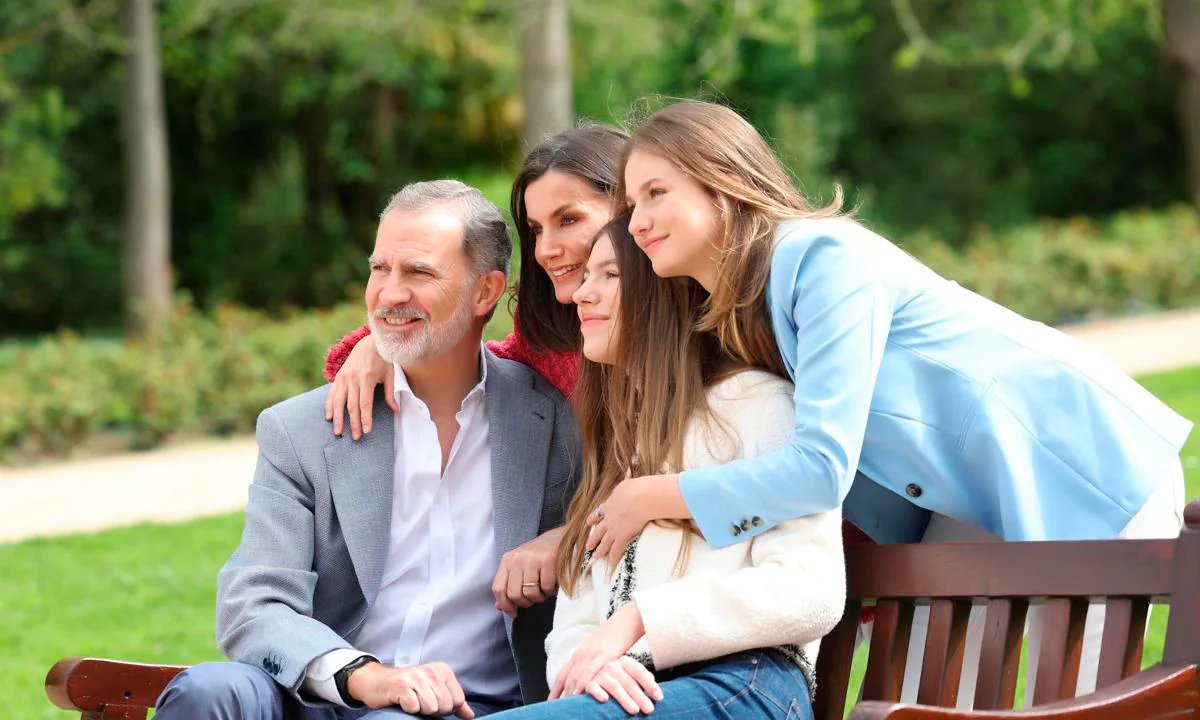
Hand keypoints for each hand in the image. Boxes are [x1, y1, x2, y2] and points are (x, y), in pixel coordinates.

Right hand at [324, 335, 393, 438]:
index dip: (365, 418)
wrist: (368, 344)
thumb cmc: (382, 360)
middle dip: (354, 423)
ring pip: (339, 402)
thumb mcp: (390, 375)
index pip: (365, 403)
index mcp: (366, 378)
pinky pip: (332, 394)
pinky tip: (329, 417)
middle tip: (356, 437)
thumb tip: (396, 410)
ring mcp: (343, 378)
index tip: (366, 430)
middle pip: (351, 406)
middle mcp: (353, 378)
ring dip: (338, 418)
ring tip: (338, 432)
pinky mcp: (338, 377)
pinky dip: (329, 406)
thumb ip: (390, 393)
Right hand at [346, 661, 474, 718]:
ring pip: (432, 708)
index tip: (433, 701)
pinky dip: (409, 710)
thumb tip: (470, 716)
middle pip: (445, 706)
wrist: (378, 682)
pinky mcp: (401, 686)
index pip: (457, 700)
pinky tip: (403, 701)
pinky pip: (415, 708)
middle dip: (434, 710)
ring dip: (421, 710)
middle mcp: (431, 671)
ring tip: (412, 701)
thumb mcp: (434, 690)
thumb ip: (454, 701)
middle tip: (420, 702)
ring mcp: (416, 677)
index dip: (446, 708)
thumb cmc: (409, 688)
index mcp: (443, 670)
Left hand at [492, 526, 564, 617]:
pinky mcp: (548, 560)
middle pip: (514, 594)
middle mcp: (517, 559)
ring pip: (530, 593)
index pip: (498, 589)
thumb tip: (500, 606)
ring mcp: (532, 559)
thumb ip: (509, 584)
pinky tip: (553, 585)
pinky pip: (546, 588)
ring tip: (544, 590)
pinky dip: (550, 592)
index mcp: (507, 560)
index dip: (505, 605)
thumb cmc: (539, 555)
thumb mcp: (520, 566)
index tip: (513, 613)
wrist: (561, 538)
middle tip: (534, 598)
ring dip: (539, 598)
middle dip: (526, 603)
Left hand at [550, 602, 645, 698]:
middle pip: (567, 677)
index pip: (563, 673)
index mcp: (580, 652)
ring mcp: (592, 653)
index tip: (550, 701)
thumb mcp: (598, 649)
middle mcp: (582, 653)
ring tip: (565, 705)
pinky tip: (579, 692)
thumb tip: (587, 676)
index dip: (556, 688)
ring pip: (576, 675)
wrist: (627, 620)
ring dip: (570, 691)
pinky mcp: (605, 654)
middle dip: (561, 693)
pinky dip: (583, 682)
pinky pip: (590, 670)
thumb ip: (590, 662)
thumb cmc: (615, 636)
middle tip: (557, 707)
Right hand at [581, 657, 662, 714]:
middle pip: (629, 681)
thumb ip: (641, 679)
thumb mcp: (629, 678)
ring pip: (614, 686)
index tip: (659, 697)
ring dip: (625, 699)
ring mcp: (600, 674)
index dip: (649, 684)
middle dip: (640, 696)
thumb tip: (652, 680)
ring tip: (635, 711)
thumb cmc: (616, 682)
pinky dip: (598, 693)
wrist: (593, 681)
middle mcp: (612, 665)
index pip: (639, 671)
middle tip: (649, 709)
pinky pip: (593, 687)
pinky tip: (605, 700)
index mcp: (624, 662)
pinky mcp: (588, 683)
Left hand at [586, 474, 686, 560]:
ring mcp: (614, 528)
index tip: (589, 522)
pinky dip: (612, 557)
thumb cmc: (636, 488)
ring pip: (604, 541)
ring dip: (599, 550)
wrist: (640, 498)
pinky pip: (615, 549)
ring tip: (595, 556)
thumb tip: (627, 486)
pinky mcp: (621, 536)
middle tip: (588, 545)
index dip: (594, 518)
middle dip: (593, 538)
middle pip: (599, 529)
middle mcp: (609, 517)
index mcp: (610, 503)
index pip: (600, 512)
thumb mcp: (626, 484)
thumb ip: (624, 488)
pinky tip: (610, 564)